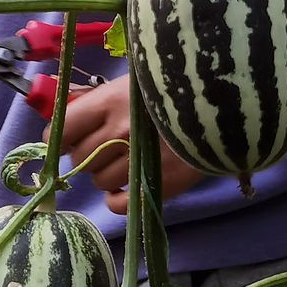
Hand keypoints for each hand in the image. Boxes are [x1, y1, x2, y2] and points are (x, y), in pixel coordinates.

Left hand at [58, 76, 204, 214]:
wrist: (226, 104)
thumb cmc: (175, 87)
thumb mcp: (135, 82)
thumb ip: (101, 99)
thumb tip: (66, 116)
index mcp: (110, 102)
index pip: (62, 129)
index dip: (61, 136)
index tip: (69, 137)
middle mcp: (119, 132)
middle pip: (81, 158)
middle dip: (88, 155)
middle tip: (107, 145)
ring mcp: (139, 161)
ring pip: (100, 181)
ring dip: (107, 174)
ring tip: (128, 159)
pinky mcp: (159, 185)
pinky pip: (118, 204)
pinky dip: (118, 199)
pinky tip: (128, 186)